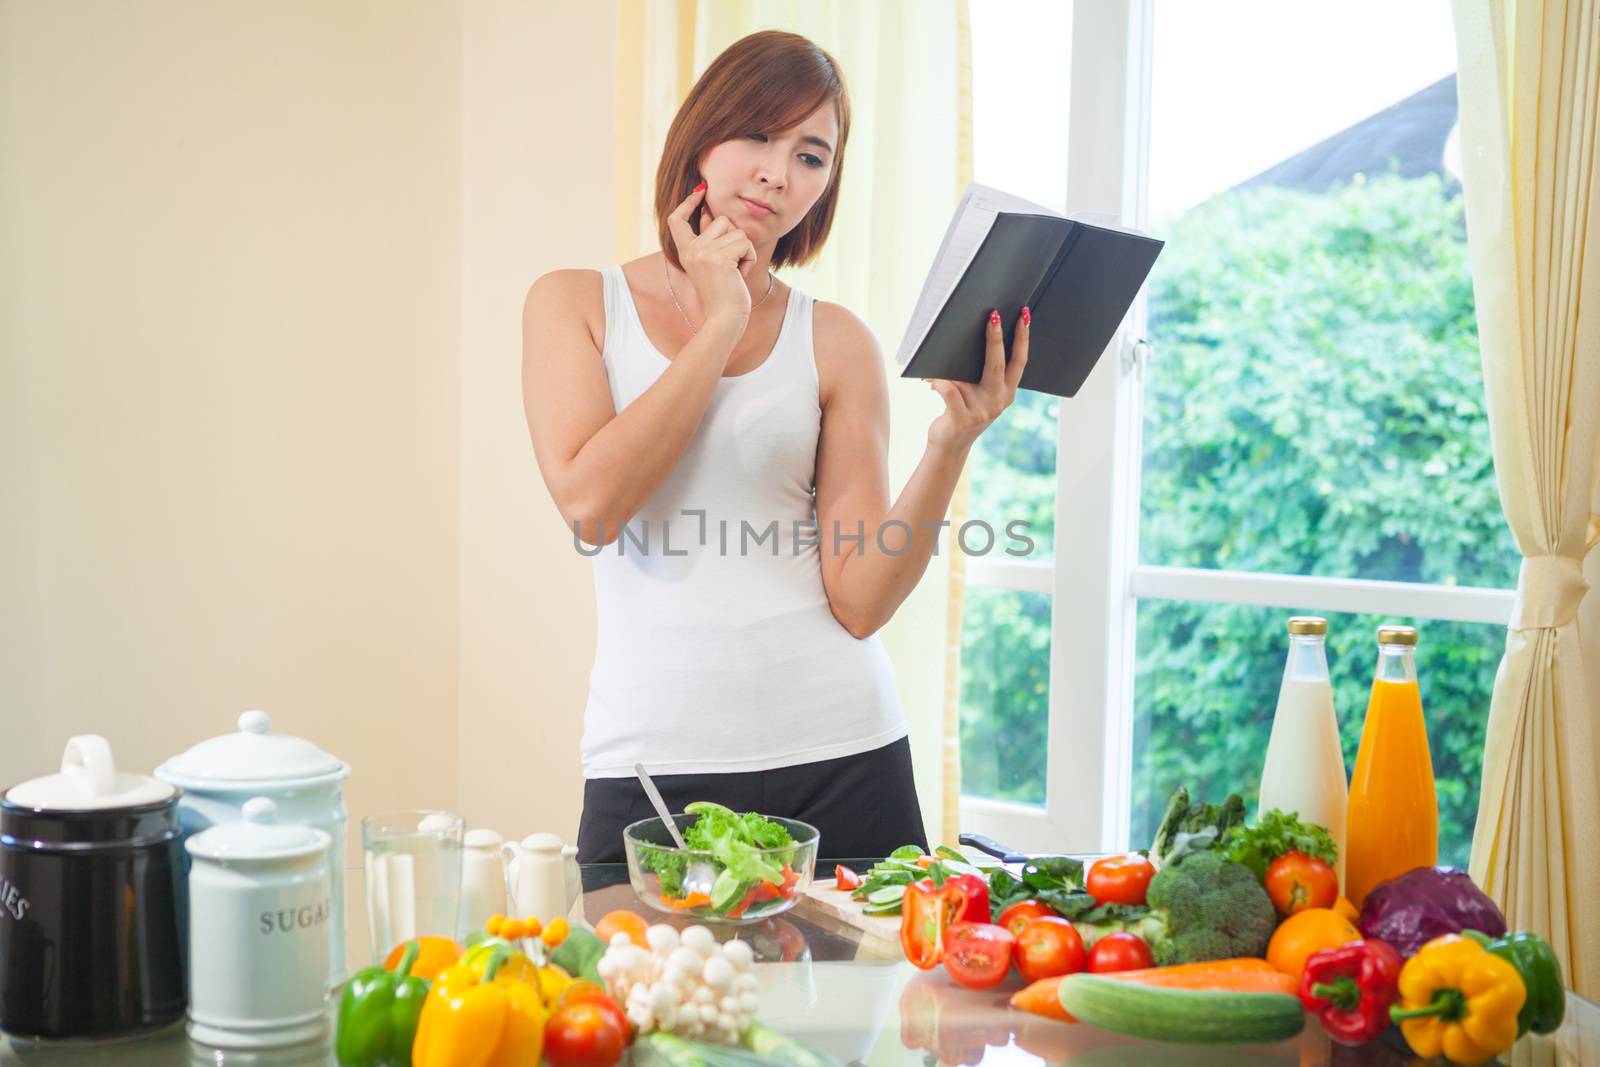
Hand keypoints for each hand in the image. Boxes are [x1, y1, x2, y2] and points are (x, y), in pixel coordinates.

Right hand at [664, 182, 759, 325]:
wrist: (724, 319)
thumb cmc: (723, 294)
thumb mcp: (711, 263)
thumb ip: (709, 239)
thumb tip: (709, 212)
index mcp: (685, 251)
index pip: (677, 219)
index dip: (688, 202)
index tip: (700, 190)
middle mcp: (690, 249)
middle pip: (720, 220)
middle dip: (735, 238)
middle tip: (732, 264)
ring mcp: (703, 252)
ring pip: (737, 231)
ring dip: (744, 250)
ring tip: (736, 271)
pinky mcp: (719, 258)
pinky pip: (745, 243)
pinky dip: (750, 258)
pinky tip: (741, 274)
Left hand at [927, 307, 1029, 451]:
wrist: (949, 446)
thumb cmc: (960, 411)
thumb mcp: (977, 393)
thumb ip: (981, 374)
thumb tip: (968, 340)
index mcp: (1007, 393)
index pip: (1019, 361)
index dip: (1022, 338)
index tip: (1024, 315)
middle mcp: (998, 401)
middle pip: (998, 363)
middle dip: (996, 337)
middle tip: (993, 314)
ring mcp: (982, 411)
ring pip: (968, 376)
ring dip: (952, 361)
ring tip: (940, 347)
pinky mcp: (962, 418)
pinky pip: (949, 390)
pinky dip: (938, 381)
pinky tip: (930, 380)